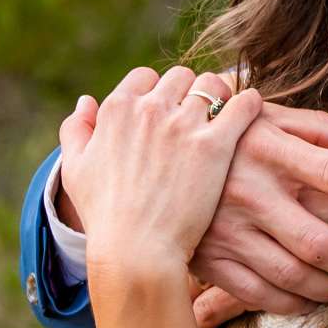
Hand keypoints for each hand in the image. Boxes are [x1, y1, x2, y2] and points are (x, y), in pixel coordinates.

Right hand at [57, 75, 327, 311]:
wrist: (148, 155)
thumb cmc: (224, 131)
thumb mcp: (266, 116)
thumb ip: (320, 129)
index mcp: (268, 149)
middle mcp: (249, 192)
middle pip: (320, 239)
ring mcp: (226, 229)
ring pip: (293, 274)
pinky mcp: (208, 258)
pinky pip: (260, 293)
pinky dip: (294, 302)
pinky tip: (316, 298)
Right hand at [59, 66, 265, 274]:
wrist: (135, 250)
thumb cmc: (104, 215)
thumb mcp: (75, 169)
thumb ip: (76, 130)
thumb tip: (85, 101)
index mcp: (116, 109)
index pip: (146, 77)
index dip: (158, 92)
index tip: (168, 111)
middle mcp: (150, 109)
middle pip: (182, 76)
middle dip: (191, 92)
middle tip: (201, 114)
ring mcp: (183, 125)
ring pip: (213, 84)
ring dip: (221, 95)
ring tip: (227, 112)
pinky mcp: (214, 145)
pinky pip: (242, 104)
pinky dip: (250, 103)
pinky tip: (252, 110)